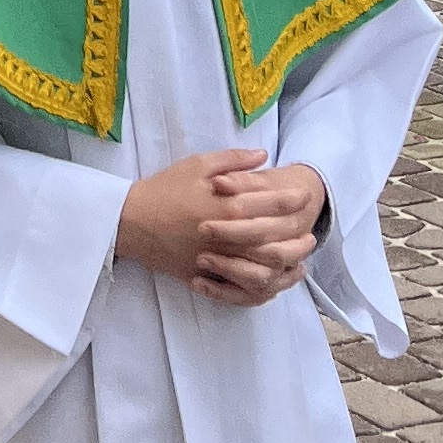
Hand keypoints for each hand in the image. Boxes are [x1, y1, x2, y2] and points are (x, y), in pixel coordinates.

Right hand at [115, 150, 327, 303]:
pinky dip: (262, 285)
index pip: (270, 204)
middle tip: (311, 231)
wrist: (130, 222)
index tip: (305, 196)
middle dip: (297, 235)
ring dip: (286, 263)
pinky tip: (274, 278)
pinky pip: (242, 287)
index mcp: (226, 206)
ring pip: (263, 268)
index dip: (291, 201)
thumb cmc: (164, 189)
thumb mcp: (196, 164)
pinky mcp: (208, 276)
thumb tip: (264, 155)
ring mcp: (218, 260)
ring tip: (299, 258)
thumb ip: (233, 160)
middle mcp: (226, 236)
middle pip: (273, 240)